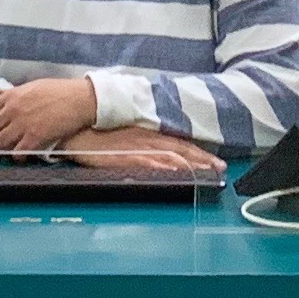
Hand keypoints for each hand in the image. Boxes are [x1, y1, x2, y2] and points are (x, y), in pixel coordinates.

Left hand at [0, 76, 97, 150]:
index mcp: (10, 96)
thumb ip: (12, 93)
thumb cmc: (58, 91)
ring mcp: (22, 124)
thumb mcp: (31, 86)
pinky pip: (16, 153)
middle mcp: (12, 110)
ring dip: (2, 149)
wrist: (79, 99)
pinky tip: (24, 155)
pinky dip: (18, 157)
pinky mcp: (35, 137)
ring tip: (10, 150)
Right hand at [63, 124, 223, 172]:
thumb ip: (142, 138)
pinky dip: (165, 167)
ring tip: (208, 172)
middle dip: (203, 159)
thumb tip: (158, 149)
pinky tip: (177, 172)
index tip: (216, 160)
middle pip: (182, 150)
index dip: (199, 152)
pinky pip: (150, 163)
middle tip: (220, 167)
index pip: (180, 143)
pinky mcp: (127, 157)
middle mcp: (149, 138)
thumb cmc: (99, 129)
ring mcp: (139, 147)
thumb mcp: (126, 130)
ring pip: (171, 156)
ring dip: (191, 165)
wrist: (78, 125)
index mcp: (149, 132)